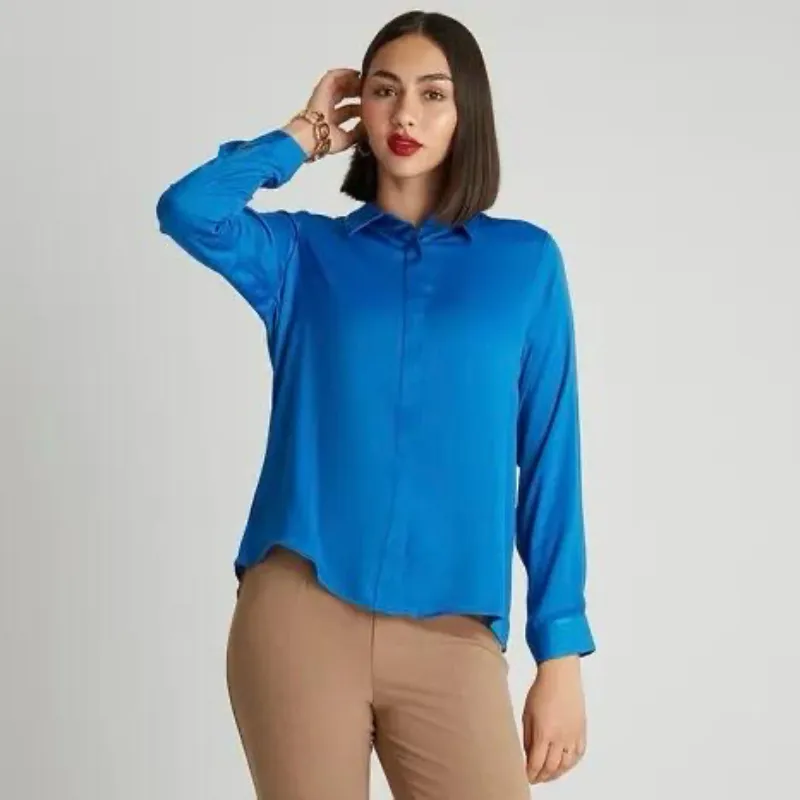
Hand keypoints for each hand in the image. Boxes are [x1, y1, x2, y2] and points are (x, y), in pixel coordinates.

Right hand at [285, 68, 362, 156]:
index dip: (358, 106)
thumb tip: (368, 126)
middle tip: (369, 91)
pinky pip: (333, 76)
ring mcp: (323, 97)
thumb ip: (358, 132)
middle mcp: (327, 107)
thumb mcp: (348, 139)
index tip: (370, 105)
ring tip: (364, 80)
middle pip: (344, 96)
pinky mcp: (321, 88)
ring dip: (352, 82)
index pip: (347, 110)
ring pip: (339, 85)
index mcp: (331, 120)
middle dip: (357, 93)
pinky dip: (344, 73)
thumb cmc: (327, 140)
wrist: (315, 134)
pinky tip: (355, 73)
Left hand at [522, 655, 586, 783]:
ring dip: (556, 773)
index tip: (526, 776)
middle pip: (552, 767)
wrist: (560, 676)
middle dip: (542, 776)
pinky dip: (571, 764)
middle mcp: (560, 737)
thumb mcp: (527, 714)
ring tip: (548, 775)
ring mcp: (573, 735)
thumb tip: (528, 755)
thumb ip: (528, 737)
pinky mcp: (581, 731)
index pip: (537, 763)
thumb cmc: (542, 690)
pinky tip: (564, 765)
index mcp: (544, 733)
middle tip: (535, 778)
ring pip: (566, 765)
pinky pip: (578, 755)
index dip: (531, 774)